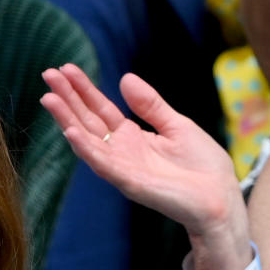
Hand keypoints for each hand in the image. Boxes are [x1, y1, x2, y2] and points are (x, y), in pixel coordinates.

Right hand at [41, 64, 245, 240]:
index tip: (66, 69)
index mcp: (131, 137)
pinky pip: (102, 163)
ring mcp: (121, 167)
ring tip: (49, 98)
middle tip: (48, 74)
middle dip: (67, 98)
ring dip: (66, 119)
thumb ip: (150, 105)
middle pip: (87, 120)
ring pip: (87, 140)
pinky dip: (85, 148)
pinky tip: (70, 131)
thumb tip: (125, 78)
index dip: (83, 89)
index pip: (100, 109)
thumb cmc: (202, 167)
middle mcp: (120, 151)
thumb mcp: (176, 125)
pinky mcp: (129, 182)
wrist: (221, 200)